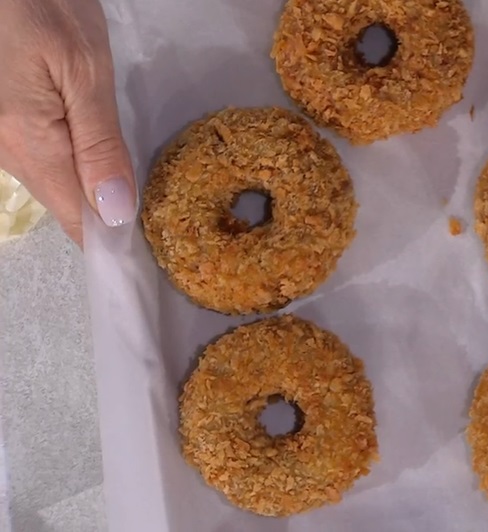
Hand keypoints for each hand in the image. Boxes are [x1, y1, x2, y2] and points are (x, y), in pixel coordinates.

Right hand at [0, 0, 134, 246]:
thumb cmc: (39, 6)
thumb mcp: (83, 68)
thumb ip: (99, 142)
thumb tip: (118, 210)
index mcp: (27, 144)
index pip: (79, 218)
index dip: (117, 242)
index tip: (155, 258)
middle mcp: (3, 152)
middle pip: (66, 204)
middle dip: (109, 217)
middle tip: (161, 227)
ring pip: (54, 183)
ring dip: (93, 192)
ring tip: (139, 201)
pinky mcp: (1, 124)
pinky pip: (42, 160)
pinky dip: (75, 168)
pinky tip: (102, 165)